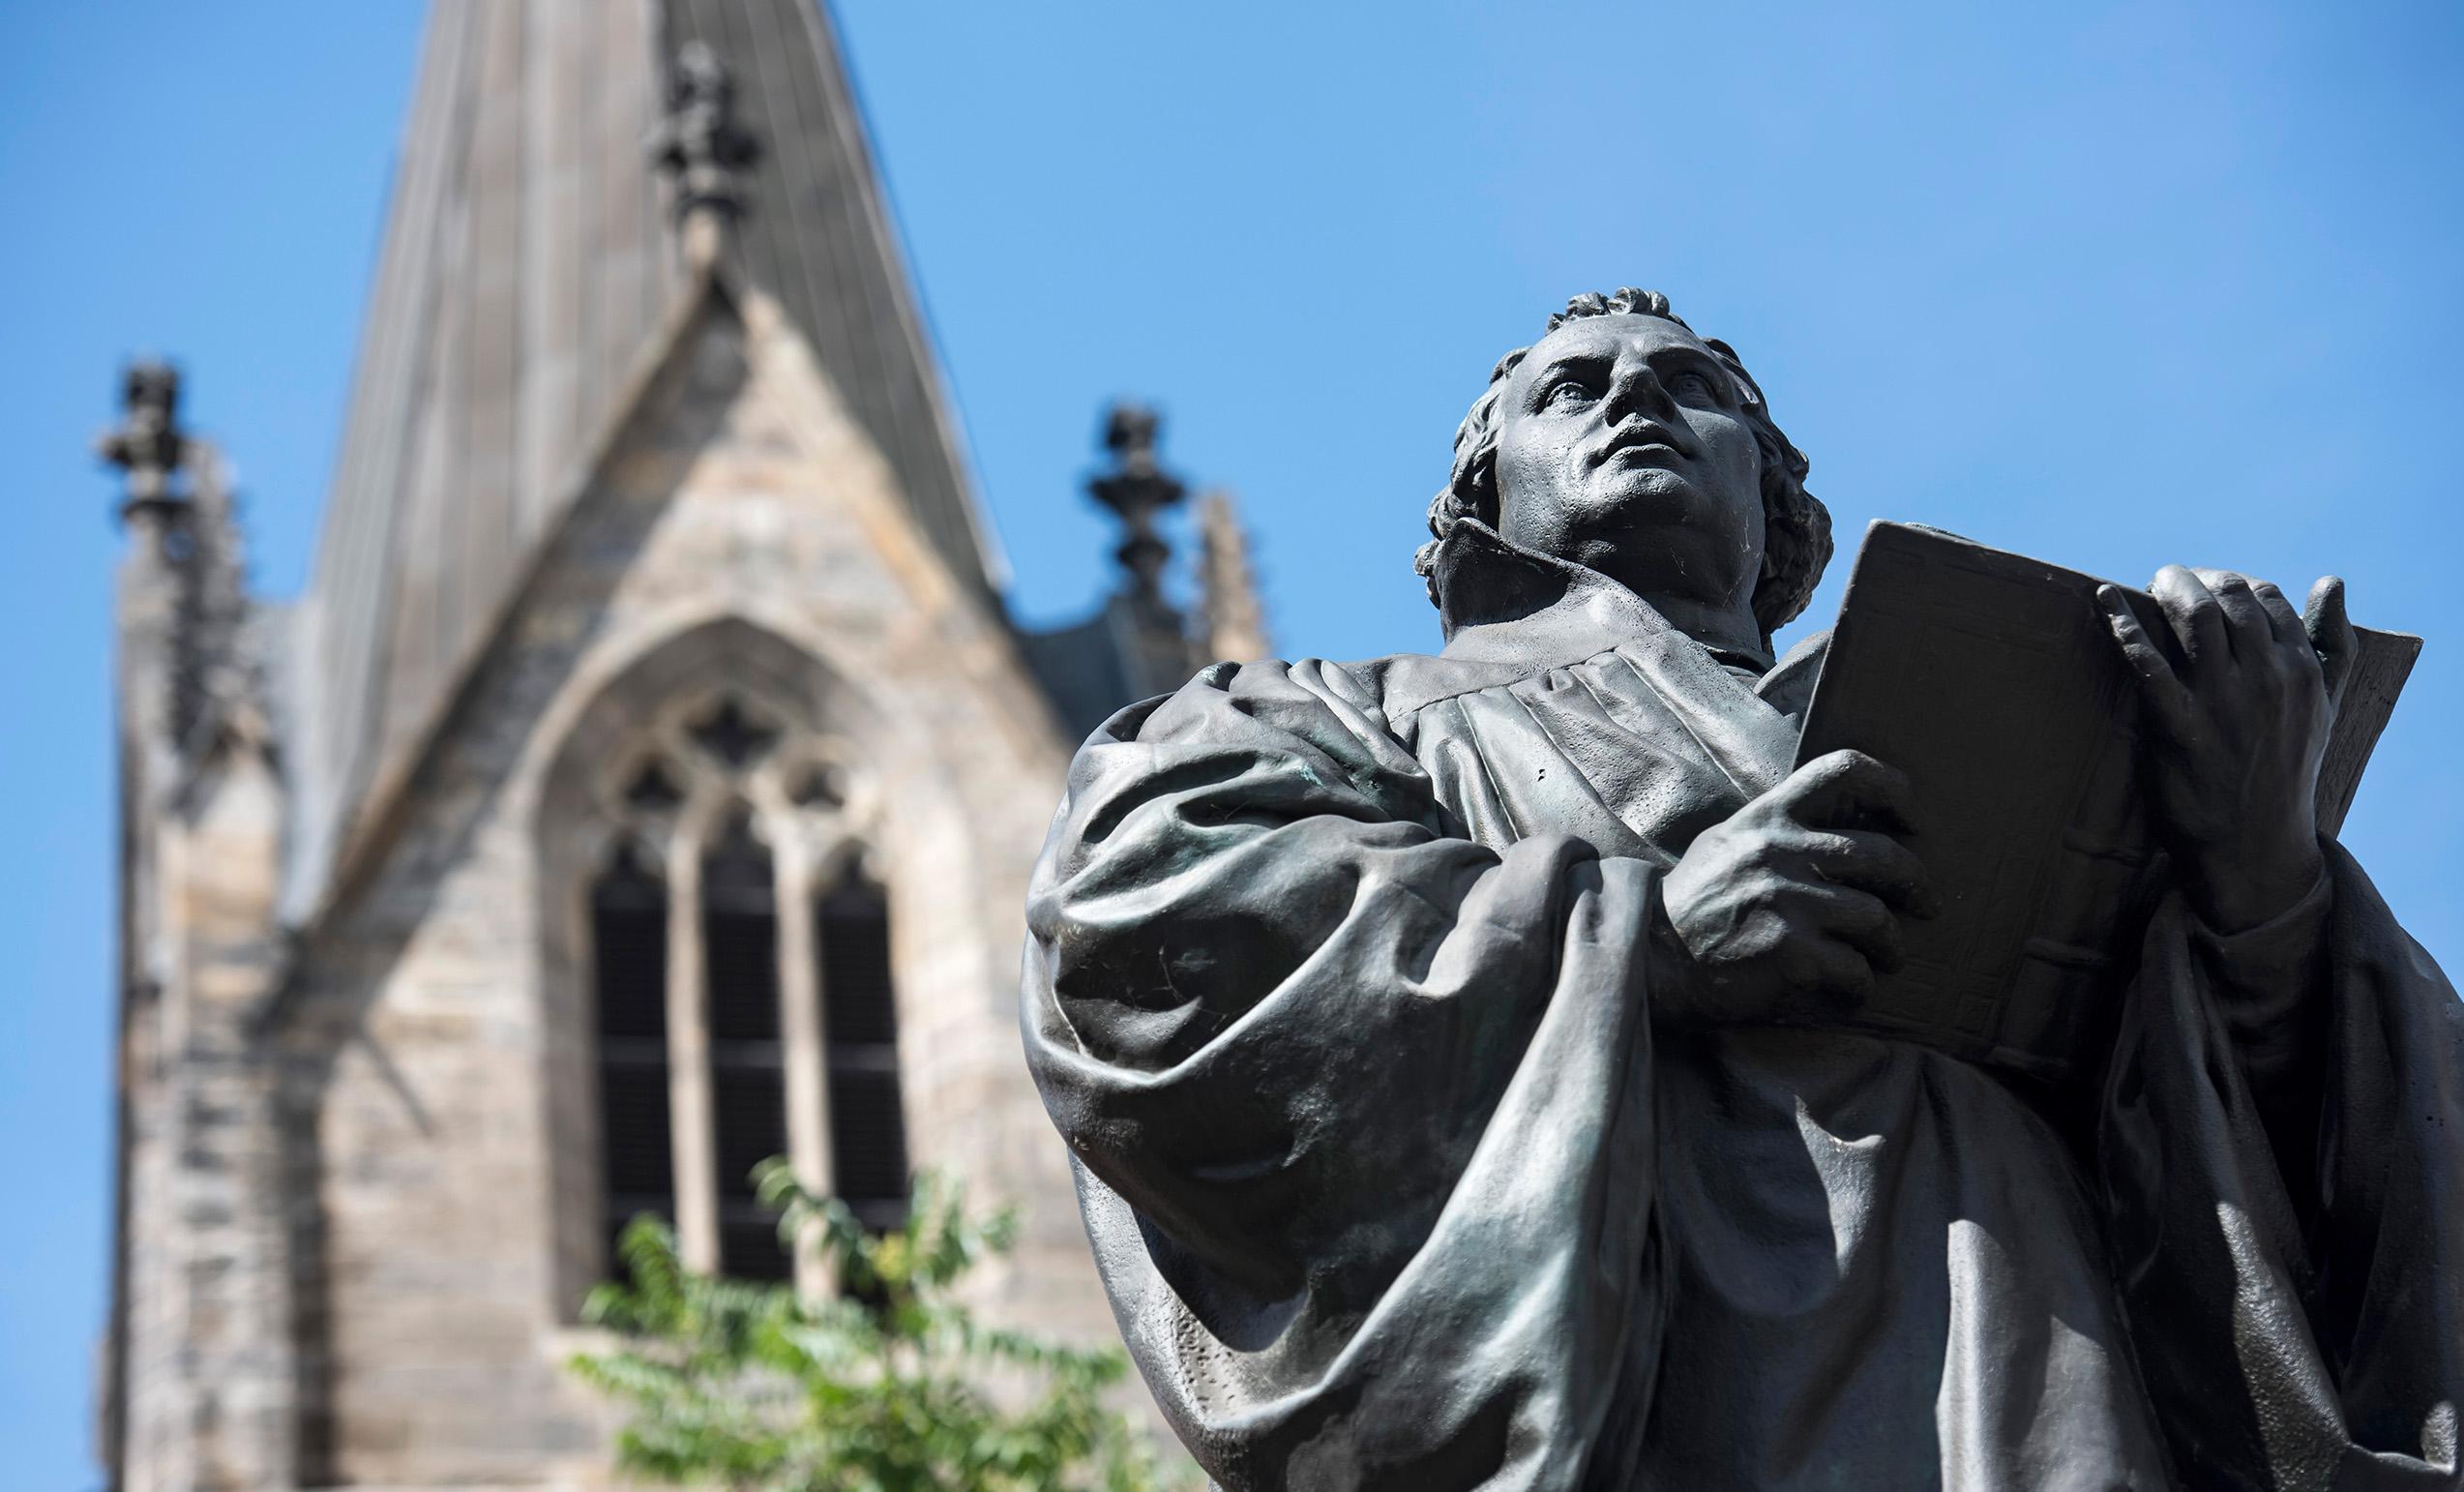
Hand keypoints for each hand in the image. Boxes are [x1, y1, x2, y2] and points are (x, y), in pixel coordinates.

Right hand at [1654, 749, 1937, 1025]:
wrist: (1650, 958)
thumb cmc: (1691, 904)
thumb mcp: (1725, 844)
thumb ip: (1775, 829)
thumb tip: (1838, 825)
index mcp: (1767, 817)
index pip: (1845, 770)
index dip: (1894, 789)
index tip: (1911, 822)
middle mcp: (1780, 851)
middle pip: (1883, 855)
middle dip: (1917, 885)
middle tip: (1926, 905)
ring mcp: (1787, 901)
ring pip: (1877, 919)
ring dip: (1891, 945)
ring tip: (1888, 958)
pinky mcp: (1790, 952)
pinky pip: (1854, 969)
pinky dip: (1859, 985)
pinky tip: (1850, 990)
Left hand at [2097, 566, 2355, 931]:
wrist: (2257, 846)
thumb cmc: (2287, 769)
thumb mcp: (2326, 706)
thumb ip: (2334, 642)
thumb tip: (2332, 580)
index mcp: (2302, 669)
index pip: (2266, 597)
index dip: (2231, 582)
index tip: (2207, 585)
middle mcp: (2267, 678)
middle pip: (2229, 598)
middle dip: (2196, 578)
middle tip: (2169, 581)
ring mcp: (2222, 702)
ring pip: (2194, 617)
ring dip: (2167, 588)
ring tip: (2147, 585)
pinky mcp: (2178, 726)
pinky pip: (2147, 662)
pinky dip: (2122, 624)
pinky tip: (2104, 600)